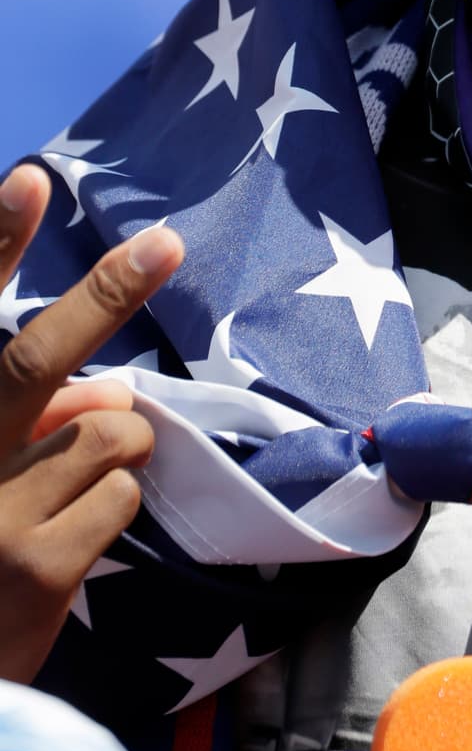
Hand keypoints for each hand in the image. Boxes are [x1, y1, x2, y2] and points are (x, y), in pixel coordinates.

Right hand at [0, 163, 183, 681]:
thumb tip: (109, 393)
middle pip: (33, 360)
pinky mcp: (33, 571)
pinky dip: (114, 504)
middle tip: (163, 243)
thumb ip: (32, 418)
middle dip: (104, 294)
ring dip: (117, 448)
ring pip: (109, 432)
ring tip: (66, 496)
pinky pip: (120, 494)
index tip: (28, 179)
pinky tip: (69, 544)